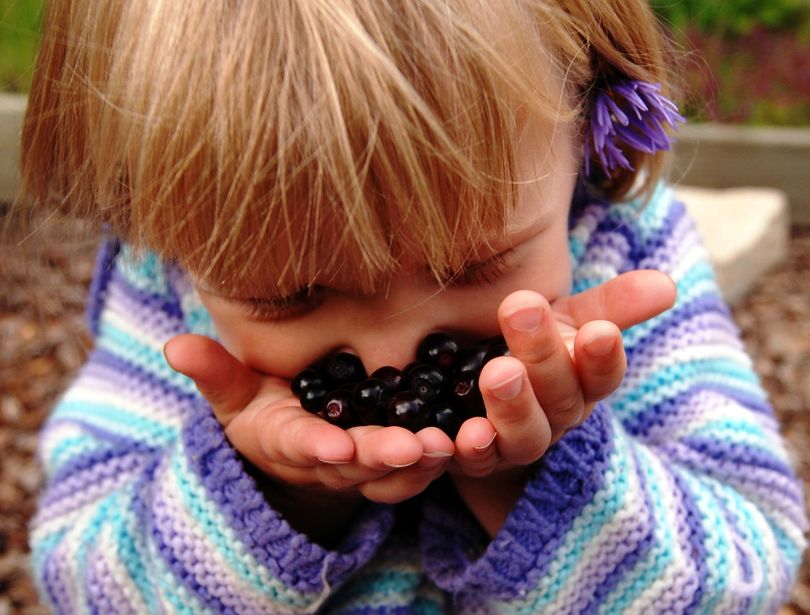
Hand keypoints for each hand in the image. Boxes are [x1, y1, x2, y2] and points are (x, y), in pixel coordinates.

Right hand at [163, 335, 453, 542]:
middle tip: (411, 446)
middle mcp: (328, 460)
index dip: (315, 447)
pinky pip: (419, 468)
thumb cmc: (263, 403)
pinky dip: (442, 460)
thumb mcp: (234, 391)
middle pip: (356, 463)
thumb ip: (214, 371)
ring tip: (449, 446)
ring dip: (421, 464)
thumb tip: (175, 345)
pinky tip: (468, 440)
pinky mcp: (395, 458)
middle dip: (381, 457)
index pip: (298, 445)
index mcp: (286, 441)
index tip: (334, 445)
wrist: (296, 435)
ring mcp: (364, 464)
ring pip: (393, 472)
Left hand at [449, 270, 675, 534]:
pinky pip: (467, 463)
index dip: (602, 359)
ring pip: (522, 438)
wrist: (466, 386)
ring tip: (498, 372)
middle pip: (559, 401)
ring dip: (512, 409)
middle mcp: (551, 420)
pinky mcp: (466, 459)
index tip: (599, 332)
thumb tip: (667, 284)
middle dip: (545, 360)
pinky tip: (451, 437)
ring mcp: (509, 445)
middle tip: (523, 314)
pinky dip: (460, 452)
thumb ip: (610, 304)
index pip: (602, 376)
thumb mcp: (565, 320)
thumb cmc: (526, 349)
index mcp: (580, 385)